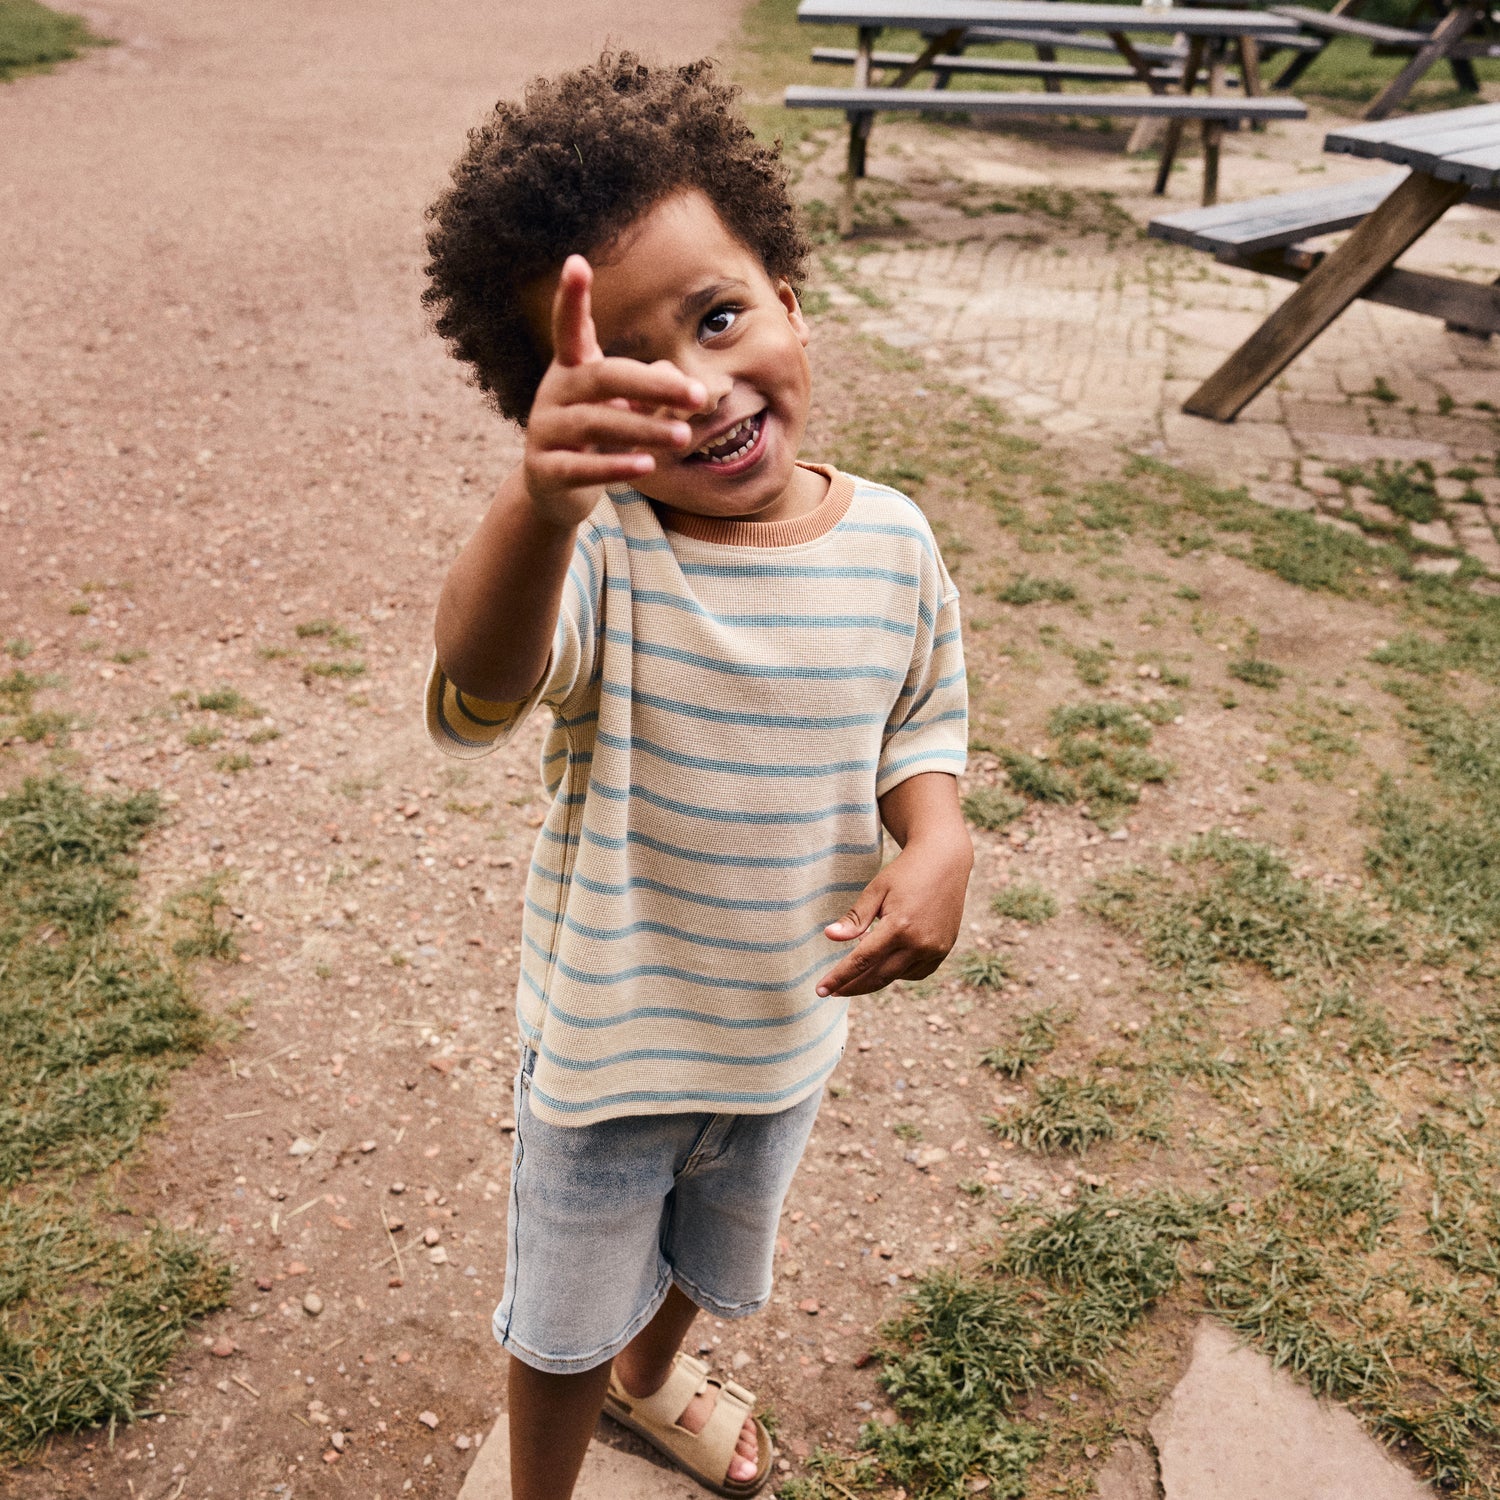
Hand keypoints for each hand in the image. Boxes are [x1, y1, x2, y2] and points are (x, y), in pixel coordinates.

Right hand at [523, 255, 705, 527]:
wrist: (555, 489)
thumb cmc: (599, 436)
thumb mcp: (626, 406)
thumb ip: (652, 388)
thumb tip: (676, 377)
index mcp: (572, 369)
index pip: (569, 328)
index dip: (571, 298)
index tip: (576, 263)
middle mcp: (553, 392)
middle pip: (603, 377)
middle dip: (652, 384)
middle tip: (697, 395)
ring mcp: (545, 431)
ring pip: (595, 424)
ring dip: (643, 428)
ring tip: (683, 436)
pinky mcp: (546, 470)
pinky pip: (582, 467)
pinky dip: (616, 465)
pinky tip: (647, 465)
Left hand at [816, 830, 971, 997]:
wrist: (945, 861)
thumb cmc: (906, 873)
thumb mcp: (876, 890)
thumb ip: (854, 918)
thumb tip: (830, 936)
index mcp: (899, 927)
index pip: (862, 961)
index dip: (839, 977)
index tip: (821, 990)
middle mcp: (919, 944)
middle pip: (879, 977)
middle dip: (853, 986)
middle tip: (832, 991)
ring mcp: (934, 950)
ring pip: (896, 976)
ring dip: (875, 974)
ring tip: (861, 962)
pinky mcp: (943, 951)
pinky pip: (915, 972)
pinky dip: (897, 971)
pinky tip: (886, 960)